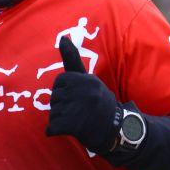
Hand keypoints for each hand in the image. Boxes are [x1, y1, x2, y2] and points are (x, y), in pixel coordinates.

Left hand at [45, 37, 120, 152]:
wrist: (117, 129)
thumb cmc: (99, 102)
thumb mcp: (88, 79)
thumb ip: (72, 59)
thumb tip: (62, 38)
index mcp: (85, 79)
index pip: (59, 82)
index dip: (65, 92)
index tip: (79, 98)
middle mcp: (83, 91)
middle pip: (54, 98)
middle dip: (62, 107)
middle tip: (81, 111)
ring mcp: (80, 108)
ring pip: (53, 114)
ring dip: (61, 120)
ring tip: (79, 120)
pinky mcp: (75, 125)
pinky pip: (52, 128)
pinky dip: (54, 131)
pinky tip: (69, 130)